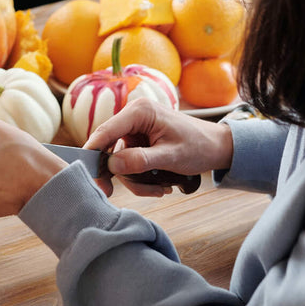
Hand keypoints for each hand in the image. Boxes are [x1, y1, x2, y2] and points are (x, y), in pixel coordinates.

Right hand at [83, 99, 233, 197]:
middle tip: (112, 194)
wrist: (218, 147)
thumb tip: (112, 165)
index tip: (86, 174)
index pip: (105, 131)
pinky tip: (159, 185)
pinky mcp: (139, 140)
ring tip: (159, 189)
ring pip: (119, 160)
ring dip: (135, 179)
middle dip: (118, 173)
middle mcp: (134, 116)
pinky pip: (129, 162)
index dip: (93, 153)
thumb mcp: (171, 157)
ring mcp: (136, 129)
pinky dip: (140, 177)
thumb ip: (141, 160)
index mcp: (140, 112)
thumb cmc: (200, 146)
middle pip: (109, 148)